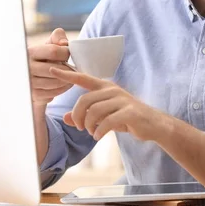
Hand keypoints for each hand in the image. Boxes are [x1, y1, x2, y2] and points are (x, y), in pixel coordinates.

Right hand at [28, 28, 74, 105]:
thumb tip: (64, 43)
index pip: (54, 51)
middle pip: (56, 68)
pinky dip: (64, 88)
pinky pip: (55, 92)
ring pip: (57, 81)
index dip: (66, 52)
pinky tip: (66, 83)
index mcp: (30, 52)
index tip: (68, 54)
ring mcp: (29, 82)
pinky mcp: (34, 95)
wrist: (31, 78)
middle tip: (73, 67)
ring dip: (68, 79)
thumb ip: (57, 37)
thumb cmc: (43, 57)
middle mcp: (27, 67)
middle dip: (68, 67)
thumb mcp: (48, 44)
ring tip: (72, 74)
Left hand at [49, 67, 165, 141]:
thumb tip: (65, 118)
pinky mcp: (129, 112)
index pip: (83, 78)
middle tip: (80, 127)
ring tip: (92, 132)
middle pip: (84, 100)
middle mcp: (113, 90)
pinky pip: (107, 122)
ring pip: (94, 111)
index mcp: (105, 87)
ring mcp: (122, 100)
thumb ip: (85, 116)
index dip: (67, 74)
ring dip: (89, 126)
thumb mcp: (104, 116)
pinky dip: (99, 131)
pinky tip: (98, 136)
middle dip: (78, 116)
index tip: (52, 69)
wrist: (152, 124)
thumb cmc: (126, 118)